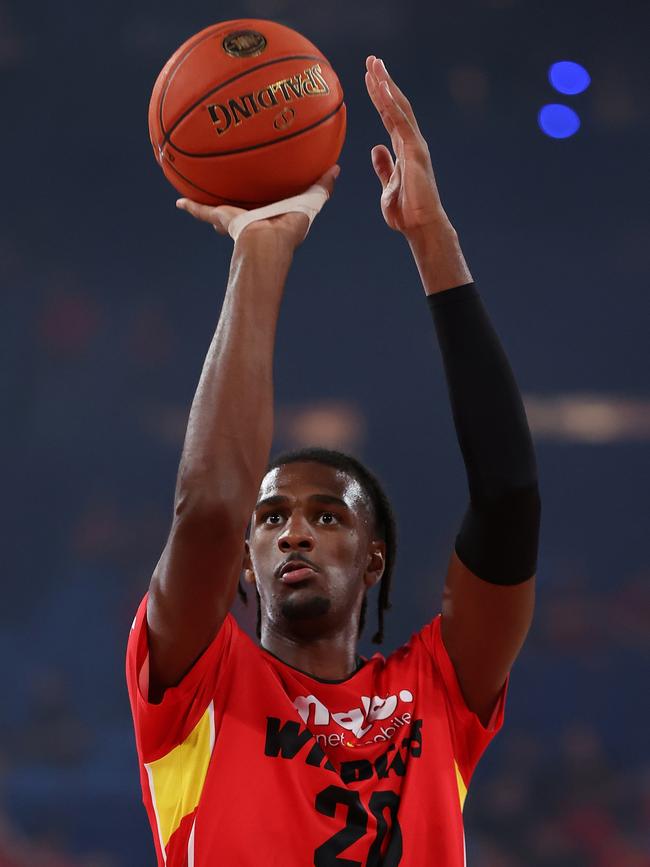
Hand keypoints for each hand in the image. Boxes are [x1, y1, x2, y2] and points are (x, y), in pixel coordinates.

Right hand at [175, 165, 339, 250]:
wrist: (266, 244)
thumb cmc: (289, 229)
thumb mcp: (309, 203)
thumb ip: (322, 187)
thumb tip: (337, 168)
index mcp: (270, 214)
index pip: (268, 201)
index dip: (267, 193)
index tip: (266, 183)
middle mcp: (251, 217)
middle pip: (242, 204)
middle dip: (237, 197)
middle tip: (234, 182)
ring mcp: (235, 219)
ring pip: (220, 209)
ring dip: (210, 201)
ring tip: (198, 187)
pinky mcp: (221, 219)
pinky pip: (201, 212)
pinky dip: (190, 206)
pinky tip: (179, 201)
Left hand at [365, 56, 450, 239]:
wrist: (421, 226)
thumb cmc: (406, 212)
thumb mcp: (387, 186)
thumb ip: (384, 166)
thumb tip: (376, 148)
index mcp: (404, 149)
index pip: (389, 116)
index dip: (379, 96)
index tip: (368, 78)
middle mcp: (411, 142)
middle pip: (396, 105)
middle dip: (384, 82)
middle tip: (372, 61)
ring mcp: (415, 145)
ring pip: (399, 108)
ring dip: (387, 86)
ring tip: (374, 66)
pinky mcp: (416, 152)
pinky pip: (402, 124)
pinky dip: (392, 106)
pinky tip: (383, 90)